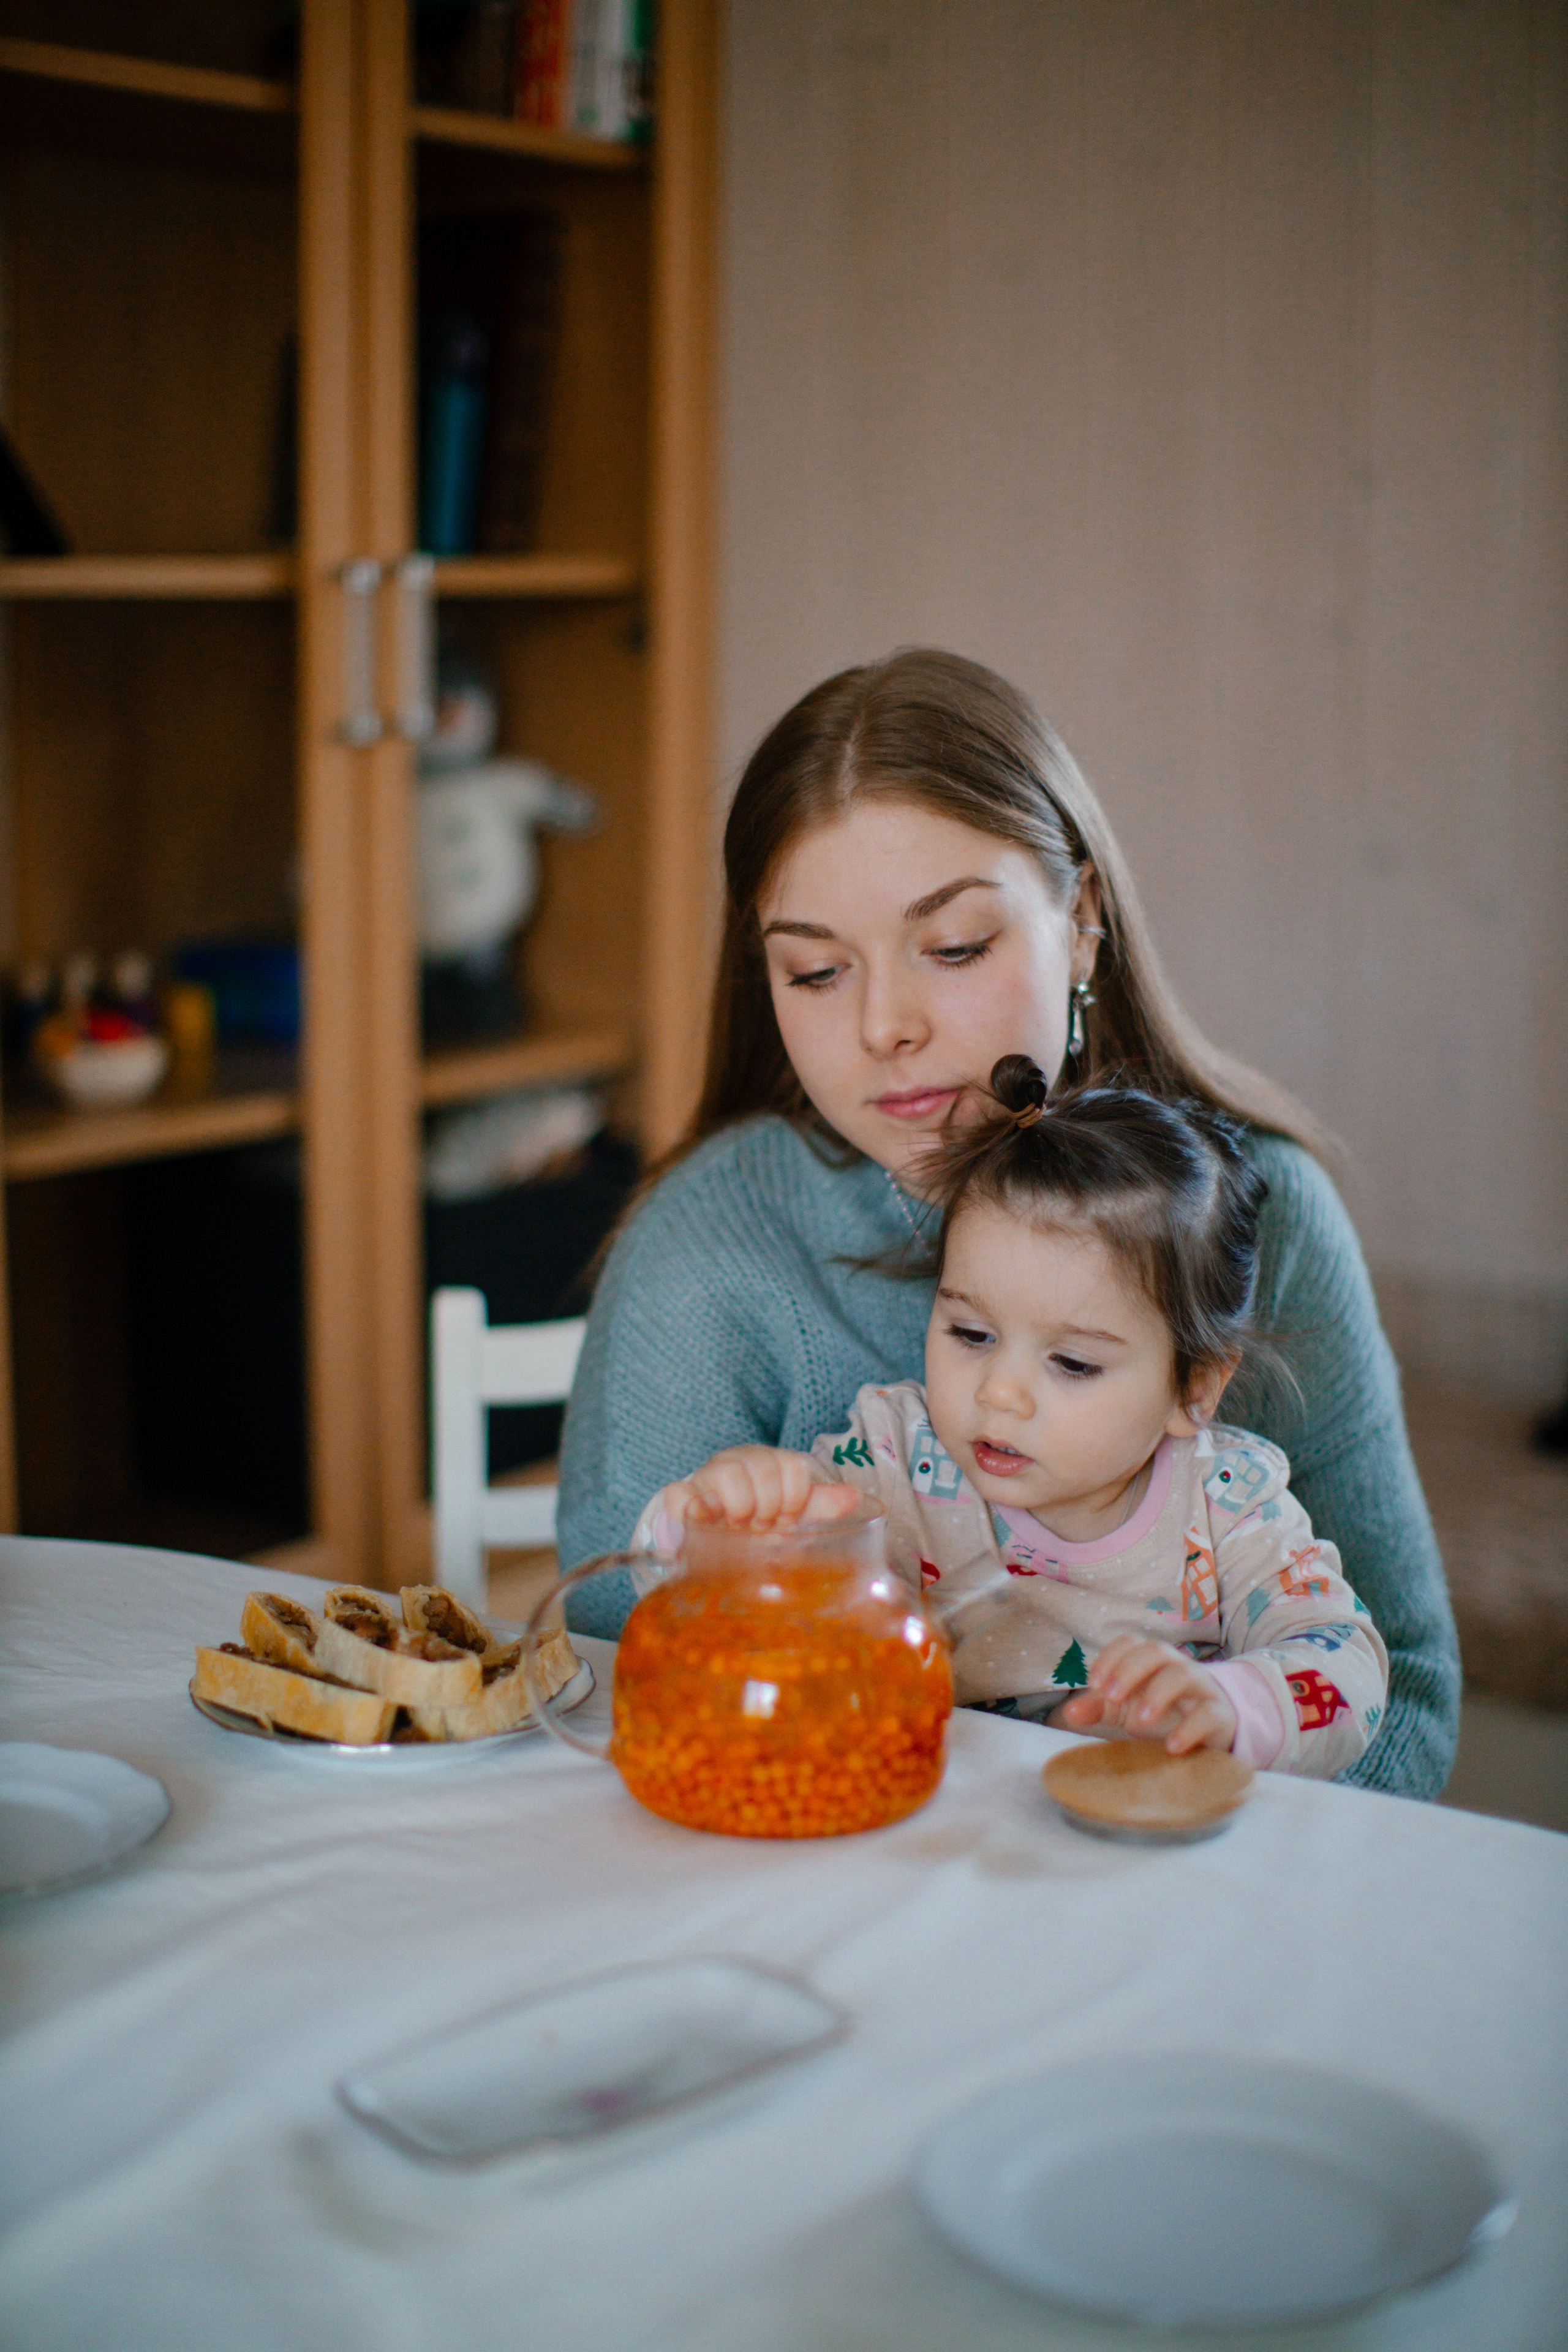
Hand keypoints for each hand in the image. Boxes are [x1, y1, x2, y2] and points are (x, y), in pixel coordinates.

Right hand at [663, 1446, 862, 1531]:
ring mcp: (705, 1476)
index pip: (792, 1465)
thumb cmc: (755, 1525)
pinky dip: (694, 1510)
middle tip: (761, 1527)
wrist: (712, 1541)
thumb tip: (855, 1495)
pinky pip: (680, 1494)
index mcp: (766, 1462)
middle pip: (762, 1467)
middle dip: (768, 1506)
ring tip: (737, 1528)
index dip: (794, 1499)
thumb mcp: (788, 1516)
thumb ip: (819, 1504)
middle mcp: (737, 1461)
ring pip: (727, 1474)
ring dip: (739, 1509)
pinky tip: (707, 1527)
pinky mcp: (679, 1497)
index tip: (785, 1520)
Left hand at [1052, 1635, 1236, 1755]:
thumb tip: (1069, 1712)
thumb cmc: (1165, 1714)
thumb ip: (1100, 1708)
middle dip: (1130, 1669)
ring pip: (1184, 1674)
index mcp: (1152, 1662)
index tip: (1094, 1684)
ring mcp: (1202, 1689)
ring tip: (1139, 1722)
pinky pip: (1209, 1714)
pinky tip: (1171, 1746)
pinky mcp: (1220, 1716)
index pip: (1130, 1643)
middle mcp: (1177, 1668)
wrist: (1214, 1733)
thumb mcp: (1129, 1710)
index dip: (1111, 1657)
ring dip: (1158, 1693)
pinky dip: (1190, 1729)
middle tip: (1112, 1696)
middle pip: (1156, 1650)